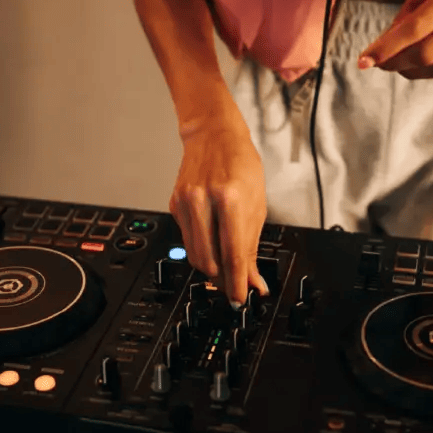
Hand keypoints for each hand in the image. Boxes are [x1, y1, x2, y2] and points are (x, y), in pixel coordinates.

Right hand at [170, 105, 269, 307]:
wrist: (213, 134)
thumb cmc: (240, 162)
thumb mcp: (257, 203)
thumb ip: (252, 244)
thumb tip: (252, 279)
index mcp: (230, 199)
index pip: (232, 254)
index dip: (237, 282)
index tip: (241, 298)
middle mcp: (203, 200)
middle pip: (209, 260)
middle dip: (223, 279)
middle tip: (235, 286)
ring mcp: (185, 203)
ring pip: (194, 255)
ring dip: (211, 269)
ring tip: (226, 270)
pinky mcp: (174, 205)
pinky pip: (187, 240)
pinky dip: (201, 249)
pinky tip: (213, 244)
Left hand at [359, 0, 432, 80]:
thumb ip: (415, 3)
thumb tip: (389, 37)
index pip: (418, 26)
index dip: (388, 47)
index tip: (365, 60)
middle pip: (430, 53)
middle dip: (398, 63)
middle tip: (382, 63)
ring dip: (416, 72)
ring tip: (401, 65)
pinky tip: (427, 65)